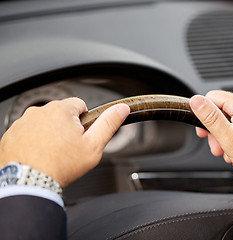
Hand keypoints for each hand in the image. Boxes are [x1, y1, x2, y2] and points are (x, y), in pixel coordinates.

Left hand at [0, 97, 129, 186]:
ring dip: (49, 133)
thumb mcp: (94, 145)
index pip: (80, 105)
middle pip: (61, 115)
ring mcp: (22, 123)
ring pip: (44, 123)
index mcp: (61, 110)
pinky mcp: (11, 134)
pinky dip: (34, 141)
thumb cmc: (62, 165)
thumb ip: (109, 123)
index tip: (81, 136)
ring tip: (53, 153)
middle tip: (68, 148)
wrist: (30, 183)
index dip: (85, 121)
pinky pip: (28, 133)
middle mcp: (39, 111)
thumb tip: (122, 108)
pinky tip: (39, 155)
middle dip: (66, 127)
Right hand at [190, 90, 232, 191]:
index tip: (203, 131)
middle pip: (224, 110)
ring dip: (228, 136)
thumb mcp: (228, 138)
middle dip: (217, 130)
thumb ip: (210, 117)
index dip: (203, 114)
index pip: (213, 97)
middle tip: (218, 148)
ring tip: (231, 153)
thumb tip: (196, 100)